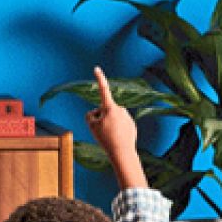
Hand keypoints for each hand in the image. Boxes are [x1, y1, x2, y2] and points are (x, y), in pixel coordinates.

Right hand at [86, 67, 147, 189]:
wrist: (122, 152)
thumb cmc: (105, 139)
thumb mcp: (91, 126)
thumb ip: (90, 115)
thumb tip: (96, 112)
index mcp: (110, 108)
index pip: (103, 90)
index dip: (99, 79)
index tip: (96, 68)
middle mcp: (120, 109)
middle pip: (105, 109)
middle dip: (102, 116)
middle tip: (102, 131)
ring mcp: (127, 116)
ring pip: (113, 117)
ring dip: (109, 123)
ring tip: (110, 136)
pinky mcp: (132, 124)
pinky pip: (120, 123)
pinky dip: (117, 129)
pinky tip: (117, 138)